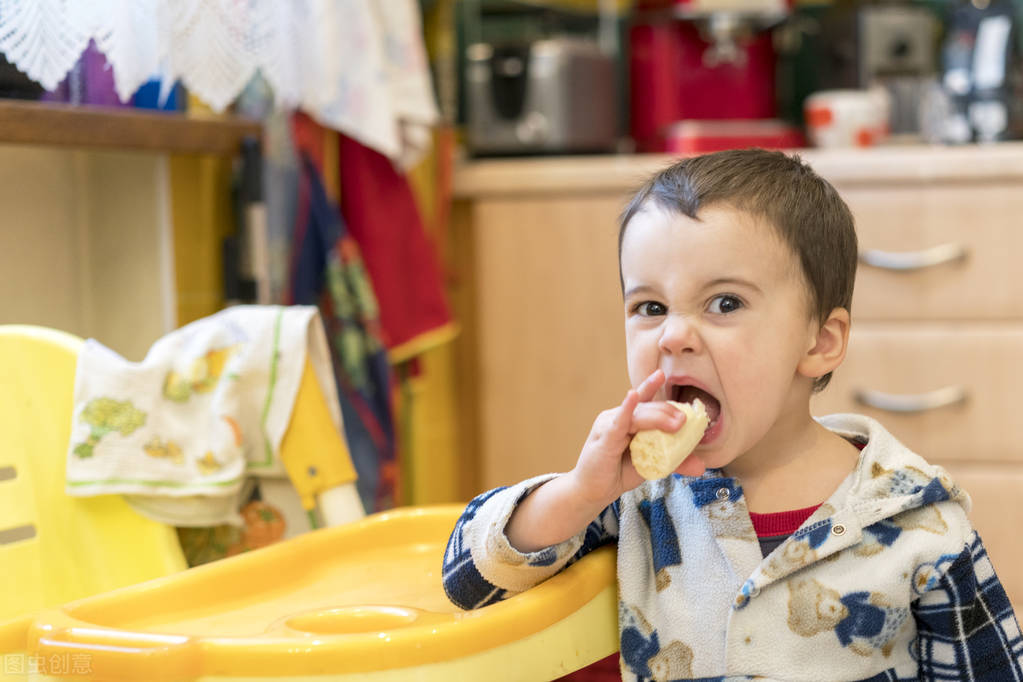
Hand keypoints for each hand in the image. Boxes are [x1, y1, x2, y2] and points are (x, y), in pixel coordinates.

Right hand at [566, 369, 705, 507]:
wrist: (594, 491)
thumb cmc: (619, 472)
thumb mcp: (652, 465)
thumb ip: (674, 461)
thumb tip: (701, 465)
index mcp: (629, 420)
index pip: (644, 400)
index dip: (652, 386)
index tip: (663, 375)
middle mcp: (618, 417)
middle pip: (646, 408)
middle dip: (667, 411)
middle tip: (686, 420)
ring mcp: (609, 425)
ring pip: (637, 415)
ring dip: (658, 417)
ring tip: (677, 424)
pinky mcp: (603, 438)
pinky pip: (617, 422)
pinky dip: (626, 409)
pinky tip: (632, 397)